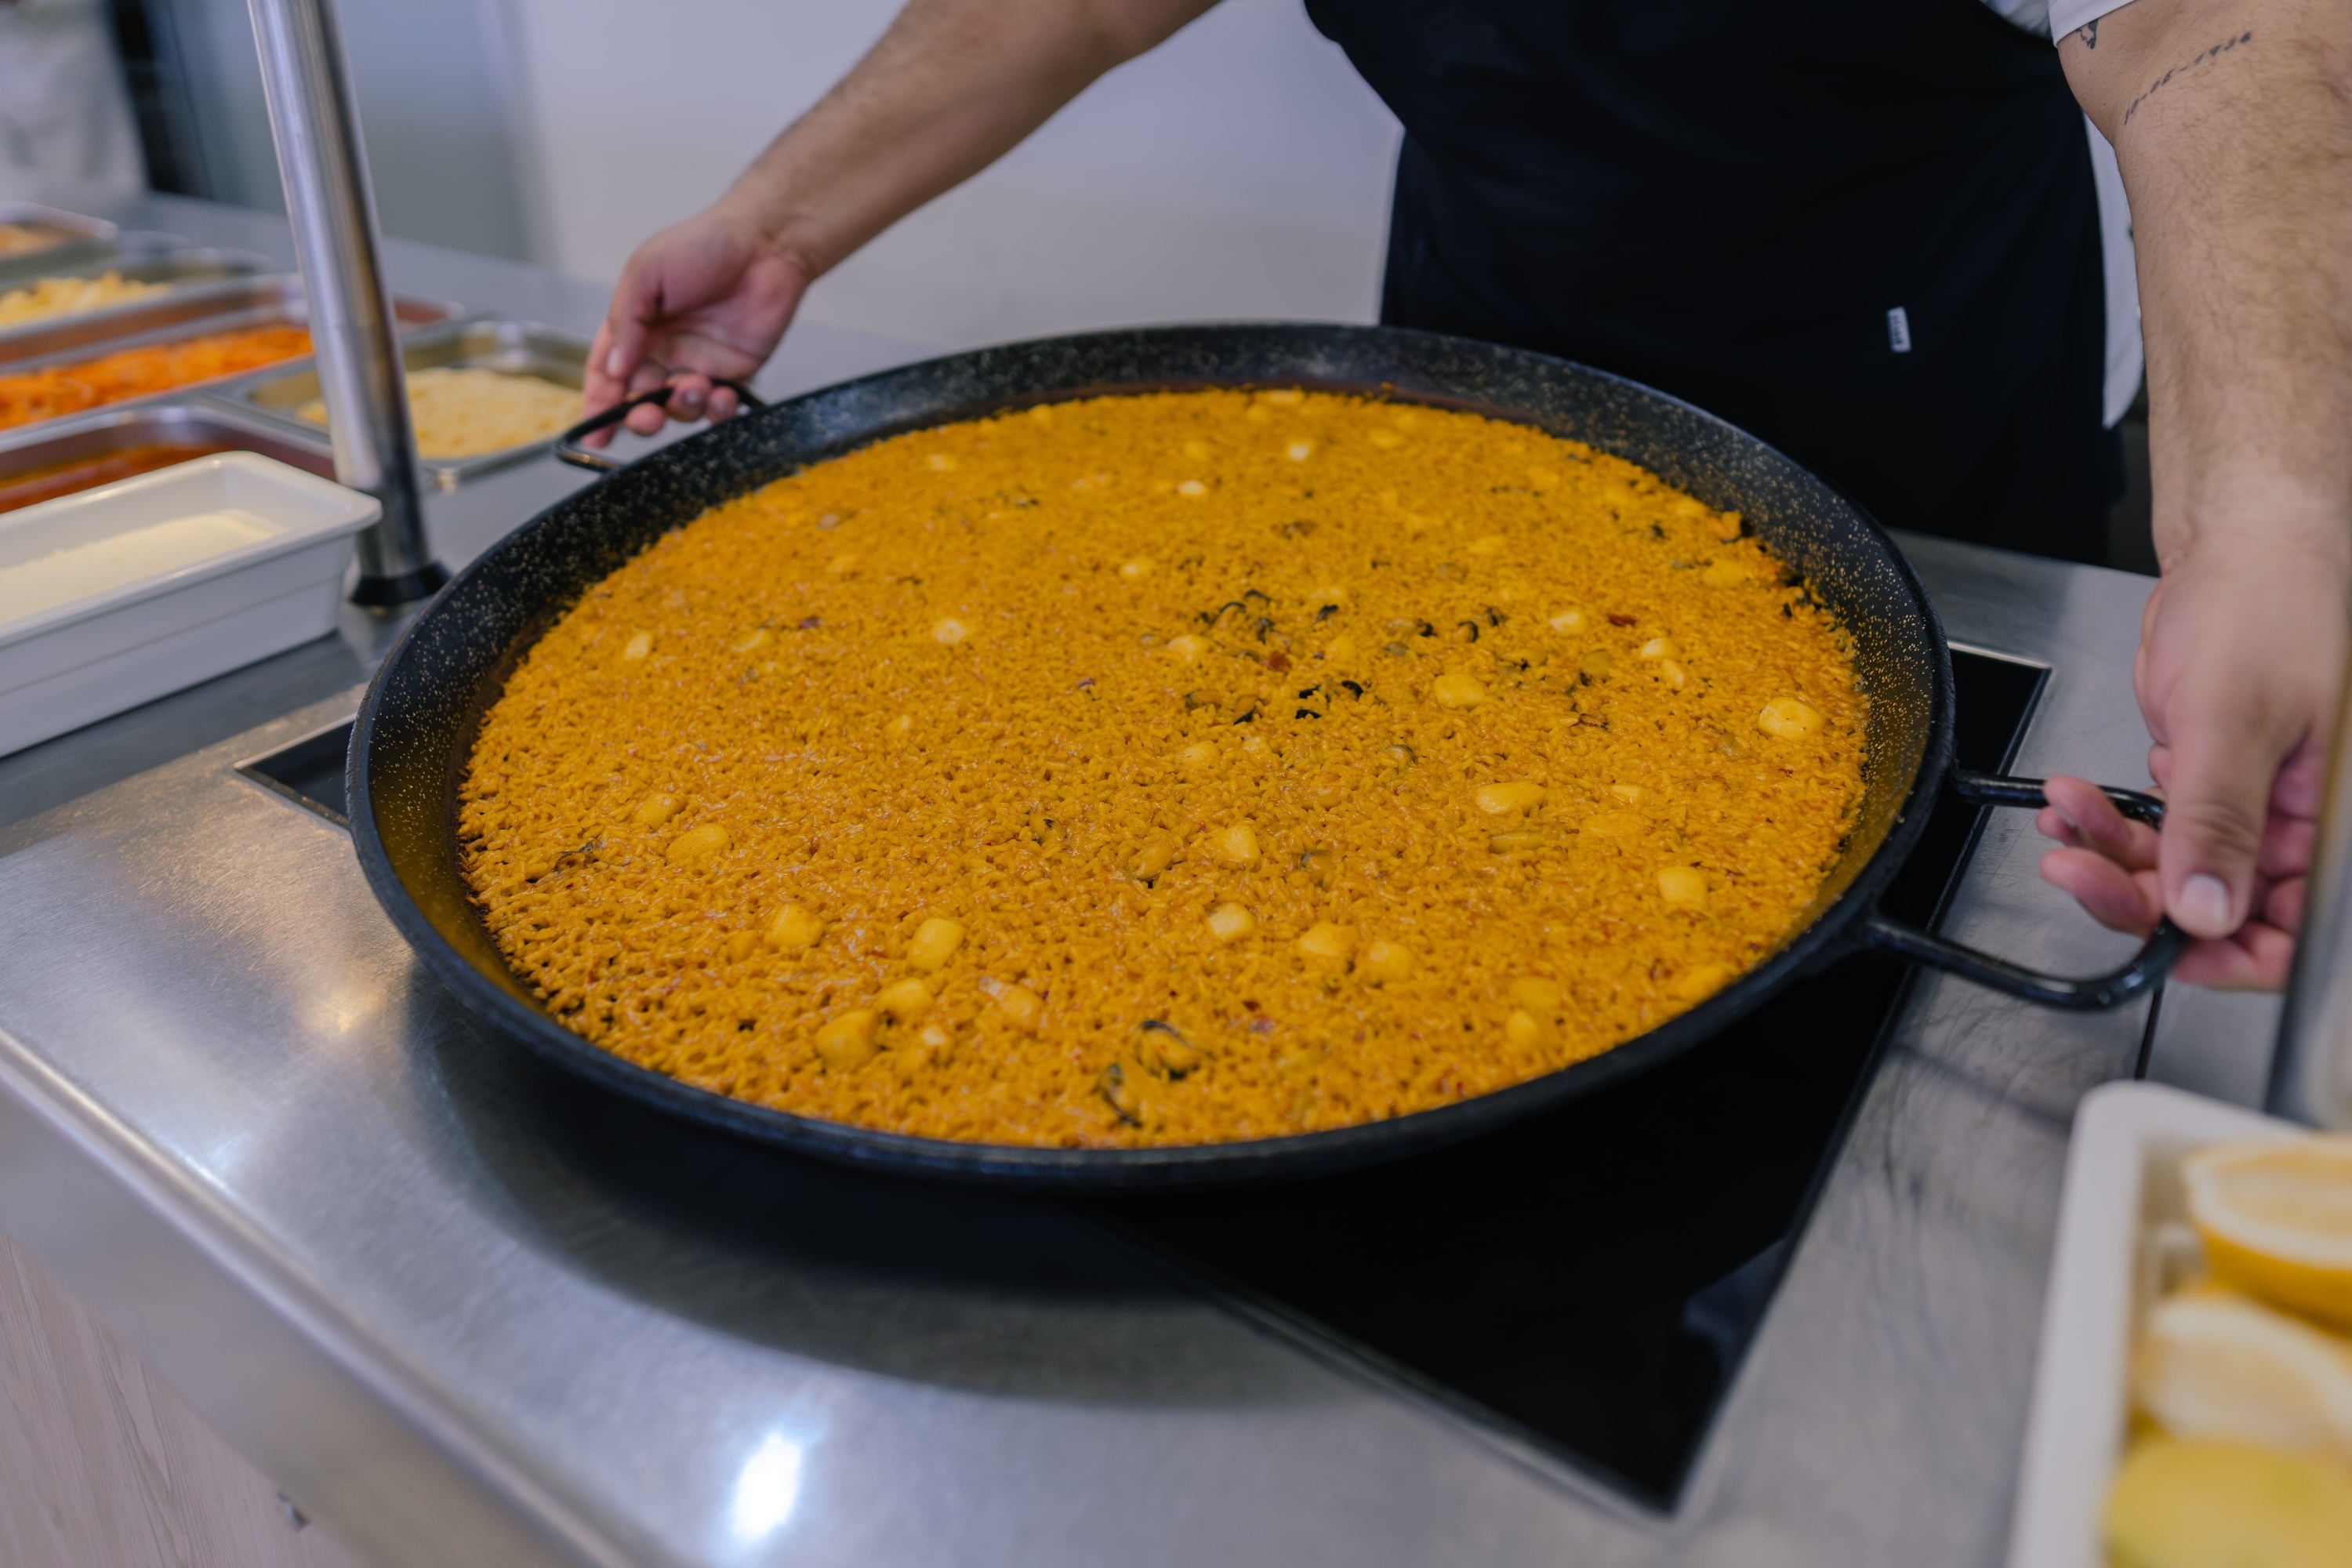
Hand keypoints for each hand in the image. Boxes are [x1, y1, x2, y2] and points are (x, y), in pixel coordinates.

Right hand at [582, 202, 811, 445]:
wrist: (766, 244)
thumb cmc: (702, 246)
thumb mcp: (646, 273)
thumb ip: (625, 322)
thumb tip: (614, 371)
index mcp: (634, 329)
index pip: (607, 374)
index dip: (598, 404)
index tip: (593, 433)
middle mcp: (663, 352)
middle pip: (641, 400)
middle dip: (641, 416)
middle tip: (648, 417)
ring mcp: (698, 366)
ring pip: (680, 410)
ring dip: (682, 409)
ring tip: (694, 388)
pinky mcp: (734, 375)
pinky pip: (719, 408)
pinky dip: (717, 412)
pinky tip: (722, 396)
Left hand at [2036, 534, 2340, 987]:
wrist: (2238, 555)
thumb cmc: (2267, 611)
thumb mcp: (2235, 723)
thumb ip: (2219, 823)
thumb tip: (2206, 912)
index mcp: (2330, 824)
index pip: (2288, 934)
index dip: (2223, 954)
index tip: (2157, 943)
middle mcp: (2297, 827)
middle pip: (2216, 910)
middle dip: (2137, 892)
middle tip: (2076, 865)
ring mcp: (2251, 808)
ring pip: (2173, 872)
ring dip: (2110, 852)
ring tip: (2067, 814)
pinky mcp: (2208, 784)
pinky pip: (2155, 830)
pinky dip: (2109, 821)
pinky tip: (2074, 803)